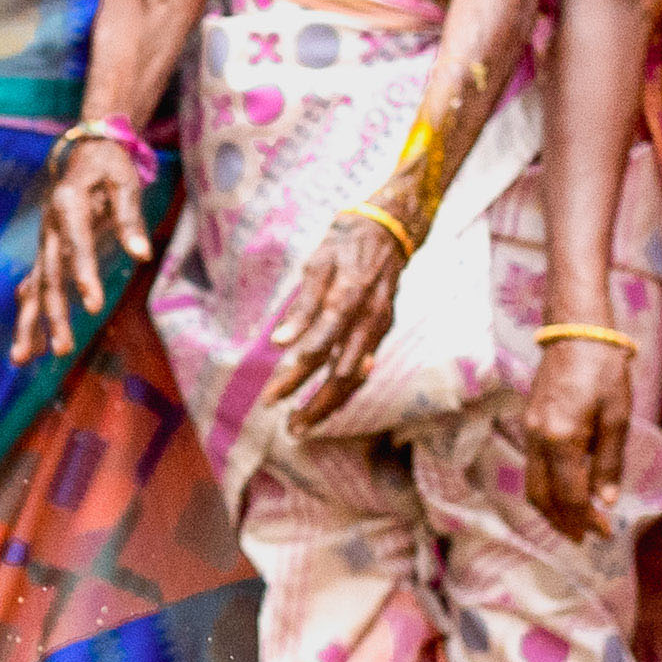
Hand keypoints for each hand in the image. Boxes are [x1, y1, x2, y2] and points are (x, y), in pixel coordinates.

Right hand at [19, 137, 146, 362]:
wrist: (85, 152)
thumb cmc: (110, 166)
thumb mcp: (125, 181)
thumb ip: (130, 217)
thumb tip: (142, 255)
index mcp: (68, 203)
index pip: (75, 244)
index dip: (83, 274)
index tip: (93, 305)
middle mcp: (49, 227)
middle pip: (49, 276)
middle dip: (54, 314)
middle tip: (63, 348)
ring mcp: (44, 242)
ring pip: (34, 288)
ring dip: (29, 324)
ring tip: (21, 360)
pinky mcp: (47, 253)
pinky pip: (35, 288)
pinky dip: (29, 316)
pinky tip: (26, 346)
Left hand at [267, 208, 410, 425]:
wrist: (388, 232)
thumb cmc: (343, 246)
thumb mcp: (317, 265)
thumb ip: (302, 305)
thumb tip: (279, 342)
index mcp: (350, 297)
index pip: (321, 344)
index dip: (297, 373)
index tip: (272, 397)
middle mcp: (369, 319)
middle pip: (342, 373)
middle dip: (315, 404)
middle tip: (288, 428)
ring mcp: (379, 328)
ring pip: (356, 378)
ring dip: (329, 406)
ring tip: (301, 427)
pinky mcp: (382, 332)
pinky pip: (363, 370)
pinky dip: (345, 392)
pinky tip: (325, 407)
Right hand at [521, 326, 634, 542]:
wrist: (576, 334)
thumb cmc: (604, 371)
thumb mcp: (617, 417)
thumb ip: (609, 462)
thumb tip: (605, 500)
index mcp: (562, 439)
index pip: (570, 495)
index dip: (587, 520)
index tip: (605, 533)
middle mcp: (538, 439)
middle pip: (542, 497)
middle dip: (563, 523)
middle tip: (586, 539)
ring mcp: (530, 432)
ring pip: (532, 485)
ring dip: (551, 510)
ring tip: (573, 524)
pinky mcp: (530, 424)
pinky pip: (533, 468)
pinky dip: (547, 489)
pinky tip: (565, 493)